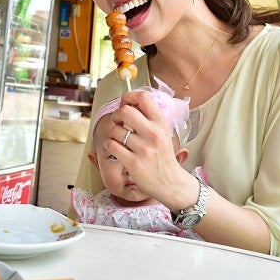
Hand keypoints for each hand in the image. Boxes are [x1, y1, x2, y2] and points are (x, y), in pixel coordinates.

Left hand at [103, 90, 194, 206]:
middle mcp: (153, 134)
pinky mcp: (133, 163)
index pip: (143, 97)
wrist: (170, 182)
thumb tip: (127, 101)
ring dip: (113, 133)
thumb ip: (148, 117)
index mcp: (161, 123)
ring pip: (115, 130)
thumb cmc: (162, 156)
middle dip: (116, 115)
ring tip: (120, 139)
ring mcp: (143, 149)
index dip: (129, 96)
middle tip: (118, 122)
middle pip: (125, 111)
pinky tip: (116, 148)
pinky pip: (112, 145)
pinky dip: (109, 145)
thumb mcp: (162, 132)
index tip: (125, 103)